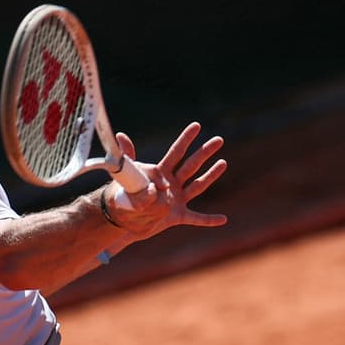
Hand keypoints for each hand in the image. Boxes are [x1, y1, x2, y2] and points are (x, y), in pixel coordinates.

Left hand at [105, 121, 227, 237]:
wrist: (124, 219)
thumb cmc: (125, 195)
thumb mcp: (127, 175)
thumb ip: (128, 157)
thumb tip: (121, 136)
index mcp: (161, 172)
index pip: (176, 152)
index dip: (185, 139)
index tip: (196, 125)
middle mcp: (172, 184)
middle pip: (191, 165)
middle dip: (205, 152)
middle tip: (219, 140)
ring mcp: (176, 200)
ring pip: (198, 186)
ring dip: (211, 175)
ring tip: (223, 163)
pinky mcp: (177, 216)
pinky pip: (196, 218)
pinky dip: (209, 220)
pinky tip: (223, 219)